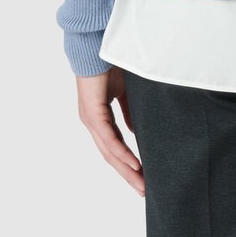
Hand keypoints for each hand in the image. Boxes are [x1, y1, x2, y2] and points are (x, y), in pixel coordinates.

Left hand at [76, 66, 144, 195]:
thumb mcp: (124, 92)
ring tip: (141, 184)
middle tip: (144, 191)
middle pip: (111, 156)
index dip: (128, 162)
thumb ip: (129, 111)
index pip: (114, 146)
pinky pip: (109, 139)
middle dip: (128, 175)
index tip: (143, 176)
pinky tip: (133, 164)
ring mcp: (91, 120)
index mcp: (100, 117)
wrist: (97, 45)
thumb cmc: (110, 64)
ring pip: (109, 152)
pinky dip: (122, 153)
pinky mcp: (93, 113)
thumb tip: (135, 131)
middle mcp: (93, 123)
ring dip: (127, 170)